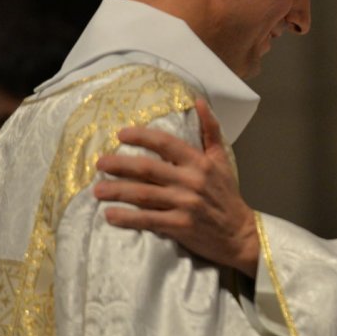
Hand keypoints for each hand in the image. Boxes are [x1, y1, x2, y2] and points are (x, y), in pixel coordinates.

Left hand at [93, 99, 259, 275]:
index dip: (142, 136)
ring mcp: (185, 204)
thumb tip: (200, 101)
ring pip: (143, 195)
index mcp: (200, 162)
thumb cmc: (227, 195)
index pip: (166, 143)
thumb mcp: (222, 159)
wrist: (239, 234)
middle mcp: (191, 181)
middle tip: (99, 163)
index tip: (121, 134)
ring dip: (117, 191)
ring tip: (97, 190)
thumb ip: (210, 130)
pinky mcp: (180, 226)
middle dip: (120, 165)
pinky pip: (148, 220)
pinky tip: (110, 215)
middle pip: (147, 169)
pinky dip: (127, 218)